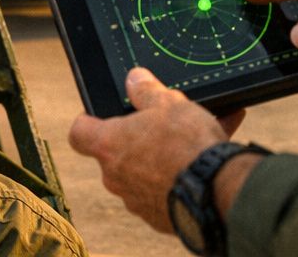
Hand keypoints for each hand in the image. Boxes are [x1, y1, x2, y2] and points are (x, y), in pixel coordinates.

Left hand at [68, 68, 247, 233]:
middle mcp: (116, 177)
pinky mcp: (160, 217)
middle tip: (165, 126)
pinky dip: (178, 180)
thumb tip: (134, 79)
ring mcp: (137, 201)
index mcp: (110, 145)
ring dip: (162, 159)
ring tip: (195, 143)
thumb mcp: (169, 103)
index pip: (79, 133)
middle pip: (117, 152)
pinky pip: (164, 192)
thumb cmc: (187, 145)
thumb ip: (146, 91)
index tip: (101, 116)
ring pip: (144, 173)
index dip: (89, 122)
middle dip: (140, 140)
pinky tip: (205, 164)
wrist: (217, 193)